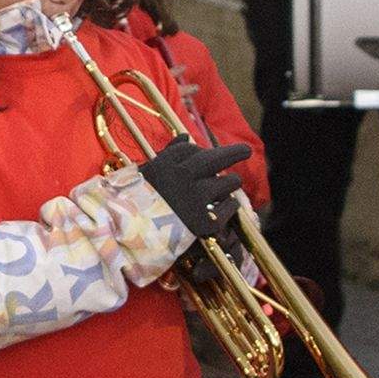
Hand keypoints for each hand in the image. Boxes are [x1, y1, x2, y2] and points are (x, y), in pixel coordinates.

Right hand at [137, 137, 253, 242]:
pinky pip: (230, 206)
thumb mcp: (146, 176)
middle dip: (236, 152)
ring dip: (230, 183)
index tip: (202, 154)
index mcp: (165, 165)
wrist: (133, 240)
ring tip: (229, 185)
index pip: (189, 148)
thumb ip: (168, 154)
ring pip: (229, 182)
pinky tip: (224, 207)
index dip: (197, 152)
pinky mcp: (207, 222)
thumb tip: (186, 136)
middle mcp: (183, 177)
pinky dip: (229, 206)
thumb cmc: (138, 207)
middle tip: (246, 151)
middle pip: (217, 158)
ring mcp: (197, 200)